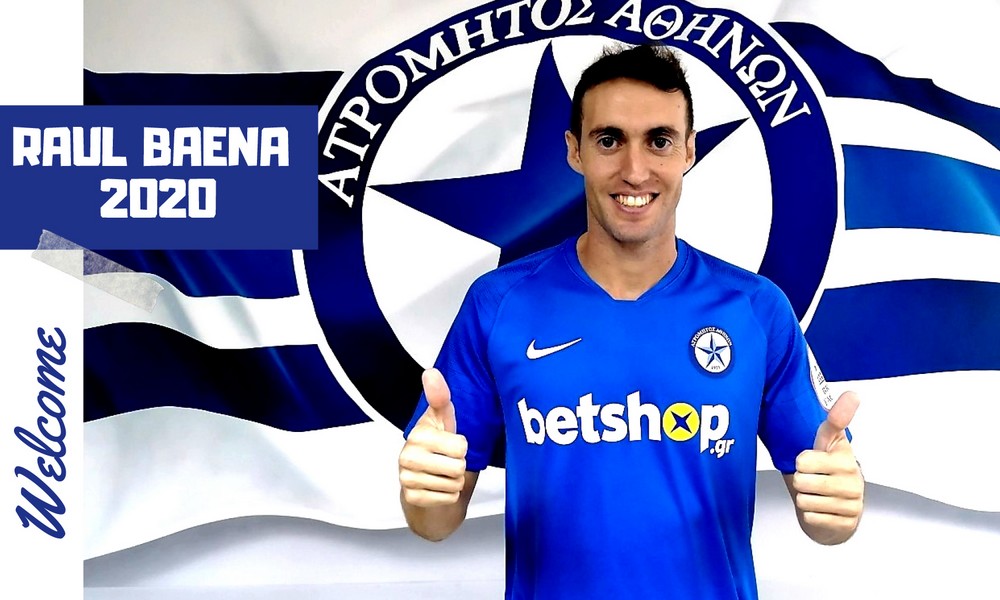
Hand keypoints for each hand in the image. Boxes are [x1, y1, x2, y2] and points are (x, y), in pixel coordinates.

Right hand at [398, 368, 468, 506]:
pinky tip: (437, 488)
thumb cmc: (436, 446)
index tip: (449, 444)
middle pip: (458, 468)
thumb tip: (431, 372)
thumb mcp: (443, 420)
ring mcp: (407, 479)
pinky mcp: (411, 499)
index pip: (461, 447)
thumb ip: (440, 397)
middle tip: (446, 462)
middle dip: (459, 467)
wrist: (423, 480)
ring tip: (442, 474)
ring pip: (454, 485)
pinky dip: (448, 496)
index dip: (462, 447)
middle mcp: (407, 456)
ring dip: (453, 482)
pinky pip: (447, 499)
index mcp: (418, 434)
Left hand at [791, 391, 863, 543]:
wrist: (840, 508)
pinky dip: (810, 515)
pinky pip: (811, 518)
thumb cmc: (829, 470)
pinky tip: (821, 509)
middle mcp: (852, 477)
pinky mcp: (847, 522)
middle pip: (800, 479)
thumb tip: (853, 395)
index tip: (812, 454)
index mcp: (844, 455)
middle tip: (811, 478)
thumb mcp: (827, 442)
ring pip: (804, 500)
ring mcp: (852, 502)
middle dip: (799, 481)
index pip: (811, 455)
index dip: (803, 458)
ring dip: (804, 498)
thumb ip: (835, 419)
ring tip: (816, 494)